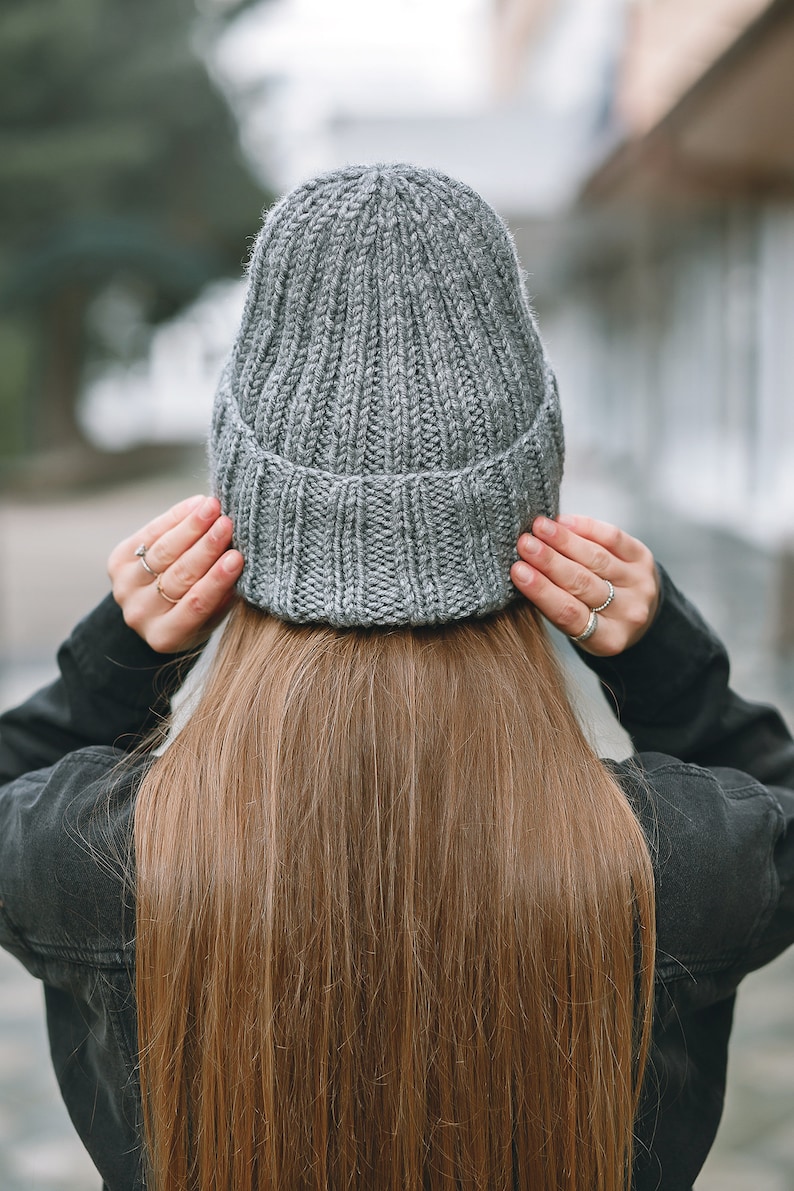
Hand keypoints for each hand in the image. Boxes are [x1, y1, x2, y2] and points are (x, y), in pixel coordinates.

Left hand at [108, 495, 244, 653]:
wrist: (155, 610)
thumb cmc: (197, 613)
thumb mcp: (213, 615)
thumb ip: (224, 594)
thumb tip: (241, 556)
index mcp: (166, 636)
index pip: (195, 604)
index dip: (216, 580)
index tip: (237, 557)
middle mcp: (140, 614)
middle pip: (178, 575)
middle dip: (206, 547)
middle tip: (227, 524)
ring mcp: (124, 588)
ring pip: (162, 552)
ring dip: (190, 527)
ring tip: (212, 508)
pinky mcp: (118, 562)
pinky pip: (149, 535)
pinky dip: (174, 517)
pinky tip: (195, 504)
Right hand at [510, 514, 658, 656]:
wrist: (638, 610)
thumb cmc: (594, 618)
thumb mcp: (577, 627)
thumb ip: (554, 603)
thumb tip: (522, 567)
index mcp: (607, 640)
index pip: (568, 613)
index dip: (542, 591)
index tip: (517, 570)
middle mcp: (628, 613)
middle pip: (582, 583)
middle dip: (549, 561)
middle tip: (524, 543)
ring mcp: (639, 585)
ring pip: (597, 559)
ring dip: (564, 540)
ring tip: (539, 527)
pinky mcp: (645, 560)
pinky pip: (614, 539)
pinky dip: (587, 528)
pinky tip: (564, 521)